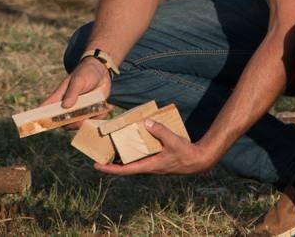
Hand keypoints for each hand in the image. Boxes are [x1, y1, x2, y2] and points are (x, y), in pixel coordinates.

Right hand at [40, 56, 112, 119]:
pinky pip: (93, 121)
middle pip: (64, 123)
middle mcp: (68, 107)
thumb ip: (72, 92)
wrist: (102, 71)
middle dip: (72, 123)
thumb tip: (65, 106)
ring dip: (87, 120)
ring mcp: (79, 111)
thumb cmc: (85, 73)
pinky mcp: (90, 113)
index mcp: (60, 97)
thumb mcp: (79, 80)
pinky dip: (99, 116)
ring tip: (96, 108)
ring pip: (79, 124)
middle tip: (81, 116)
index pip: (48, 108)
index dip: (42, 116)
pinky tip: (104, 106)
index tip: (40, 123)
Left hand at [95, 121, 217, 176]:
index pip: (124, 170)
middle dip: (111, 161)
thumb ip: (160, 131)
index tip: (96, 165)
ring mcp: (151, 162)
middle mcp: (147, 166)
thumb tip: (146, 122)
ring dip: (121, 154)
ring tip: (110, 145)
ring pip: (132, 160)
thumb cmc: (185, 154)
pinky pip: (140, 154)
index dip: (110, 169)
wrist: (197, 160)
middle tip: (98, 152)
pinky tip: (131, 139)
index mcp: (148, 166)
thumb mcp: (173, 141)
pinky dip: (133, 148)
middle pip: (125, 165)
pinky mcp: (156, 158)